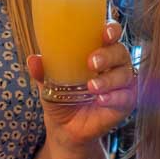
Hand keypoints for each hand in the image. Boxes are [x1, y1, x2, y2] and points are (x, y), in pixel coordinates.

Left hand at [28, 22, 135, 152]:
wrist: (65, 128)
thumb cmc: (61, 97)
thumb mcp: (48, 84)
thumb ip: (43, 71)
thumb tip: (33, 59)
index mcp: (98, 51)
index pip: (111, 33)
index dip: (112, 29)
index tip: (105, 33)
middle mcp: (114, 64)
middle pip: (120, 51)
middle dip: (108, 55)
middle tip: (92, 62)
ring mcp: (122, 83)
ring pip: (124, 74)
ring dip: (108, 79)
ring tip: (91, 87)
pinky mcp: (125, 102)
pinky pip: (126, 96)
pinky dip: (114, 97)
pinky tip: (101, 100)